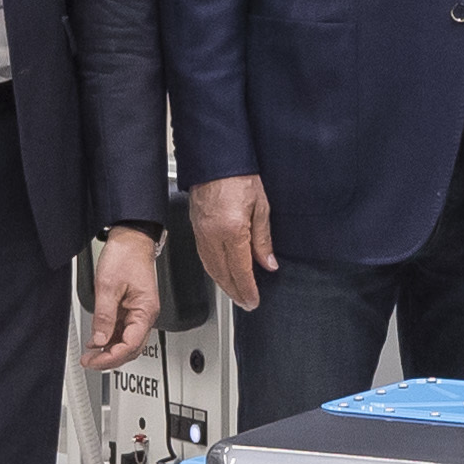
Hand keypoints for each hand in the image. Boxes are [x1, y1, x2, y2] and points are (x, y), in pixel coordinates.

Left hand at [81, 228, 162, 369]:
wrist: (131, 239)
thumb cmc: (125, 256)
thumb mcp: (107, 286)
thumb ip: (103, 316)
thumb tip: (99, 340)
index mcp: (145, 311)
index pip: (131, 345)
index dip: (112, 357)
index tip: (94, 361)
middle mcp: (145, 314)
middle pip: (131, 348)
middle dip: (110, 359)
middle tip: (90, 362)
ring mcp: (139, 312)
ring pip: (126, 341)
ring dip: (109, 350)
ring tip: (90, 355)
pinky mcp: (132, 308)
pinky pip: (122, 330)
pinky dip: (110, 338)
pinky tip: (97, 341)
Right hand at [188, 174, 275, 313]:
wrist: (216, 160)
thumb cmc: (239, 176)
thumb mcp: (261, 207)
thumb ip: (263, 239)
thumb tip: (268, 262)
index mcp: (232, 230)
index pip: (240, 270)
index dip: (247, 289)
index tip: (253, 301)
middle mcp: (213, 235)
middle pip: (223, 274)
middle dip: (235, 292)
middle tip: (246, 303)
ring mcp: (201, 233)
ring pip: (211, 268)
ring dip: (224, 285)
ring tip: (235, 294)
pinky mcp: (195, 229)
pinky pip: (204, 257)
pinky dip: (213, 271)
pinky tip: (220, 274)